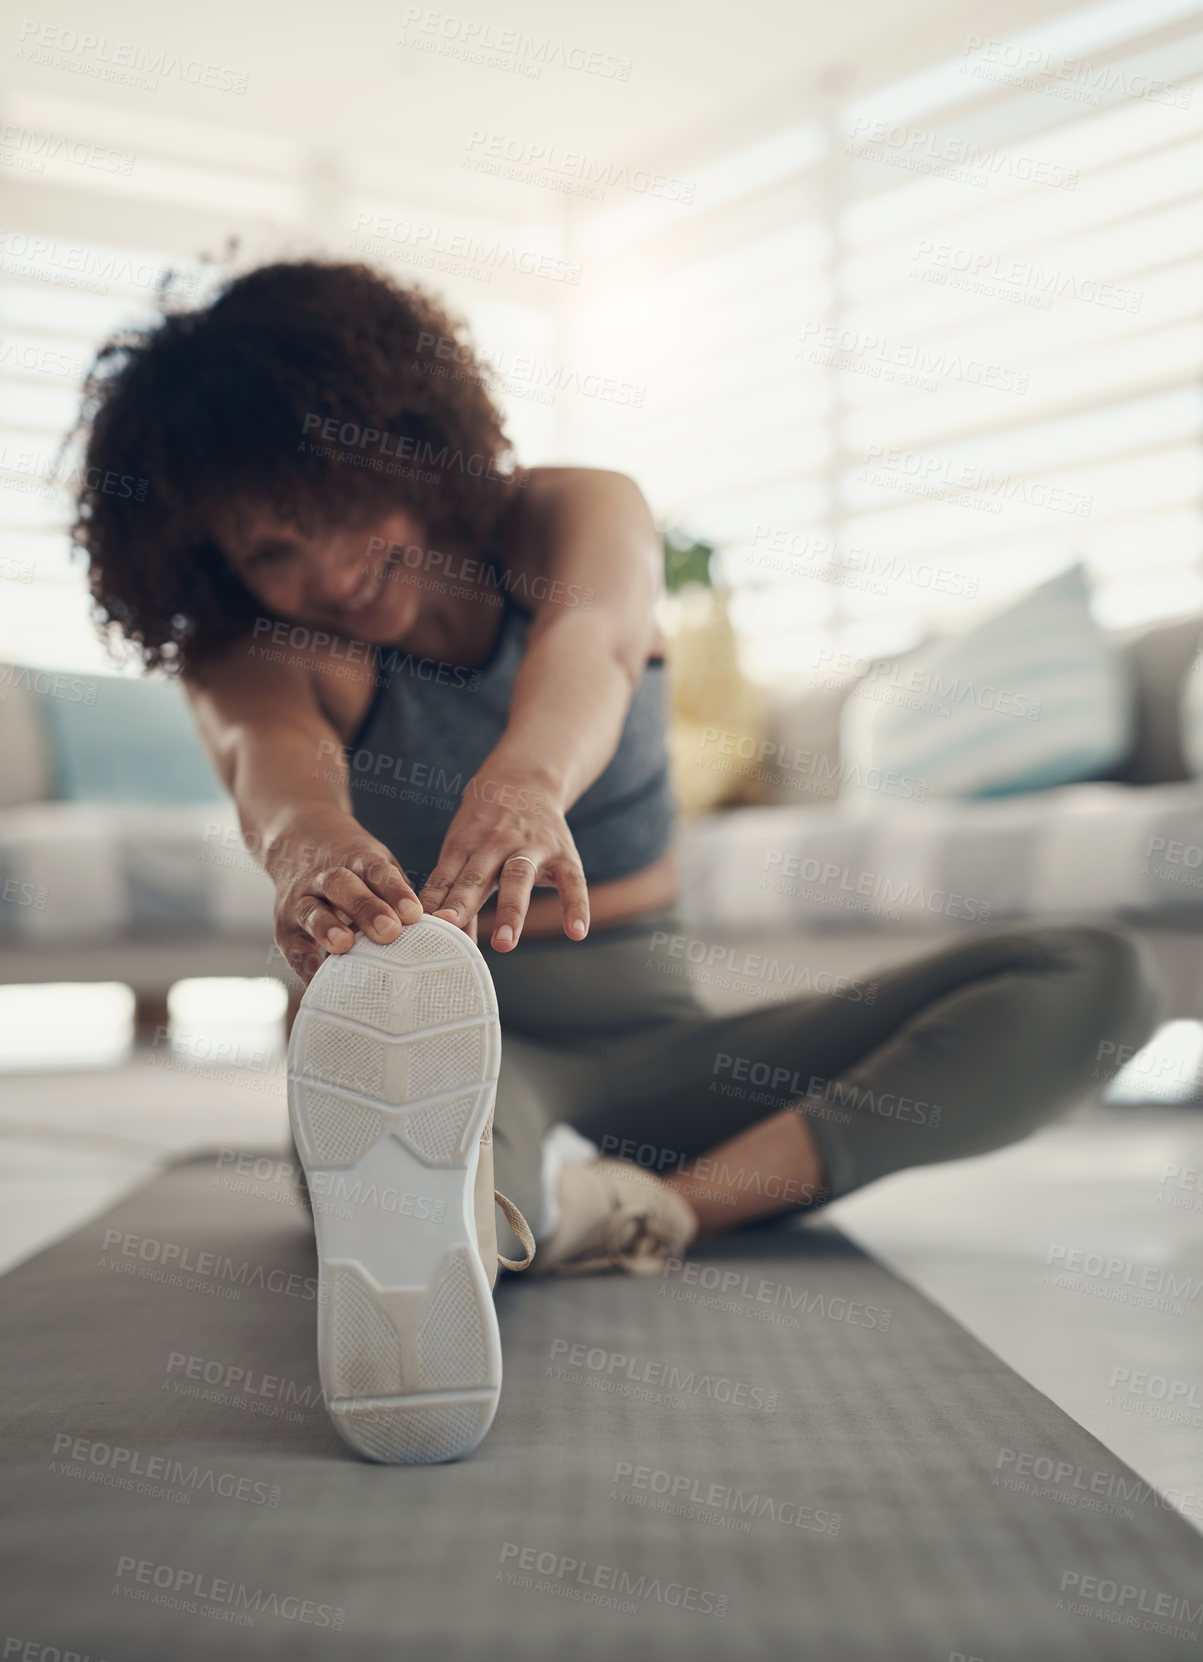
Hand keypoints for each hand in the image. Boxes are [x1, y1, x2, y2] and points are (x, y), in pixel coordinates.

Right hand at [269, 810, 422, 982]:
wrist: (297, 842)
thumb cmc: (354, 868)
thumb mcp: (376, 865)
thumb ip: (397, 893)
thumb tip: (432, 930)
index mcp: (356, 859)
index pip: (376, 872)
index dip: (395, 892)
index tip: (414, 914)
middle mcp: (324, 876)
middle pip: (343, 887)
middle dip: (366, 909)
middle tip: (389, 932)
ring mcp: (301, 899)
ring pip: (312, 911)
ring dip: (328, 929)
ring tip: (344, 946)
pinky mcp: (285, 926)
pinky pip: (293, 946)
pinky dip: (304, 964)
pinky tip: (319, 980)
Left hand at [418, 768, 588, 950]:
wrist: (525, 781)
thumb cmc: (487, 828)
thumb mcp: (465, 849)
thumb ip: (459, 896)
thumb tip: (451, 942)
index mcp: (465, 844)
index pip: (446, 875)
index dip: (434, 898)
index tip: (424, 924)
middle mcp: (496, 844)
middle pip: (477, 876)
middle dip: (463, 903)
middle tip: (449, 928)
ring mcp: (531, 847)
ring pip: (518, 878)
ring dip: (510, 912)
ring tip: (504, 944)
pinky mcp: (563, 854)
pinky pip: (572, 882)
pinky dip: (576, 906)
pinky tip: (577, 932)